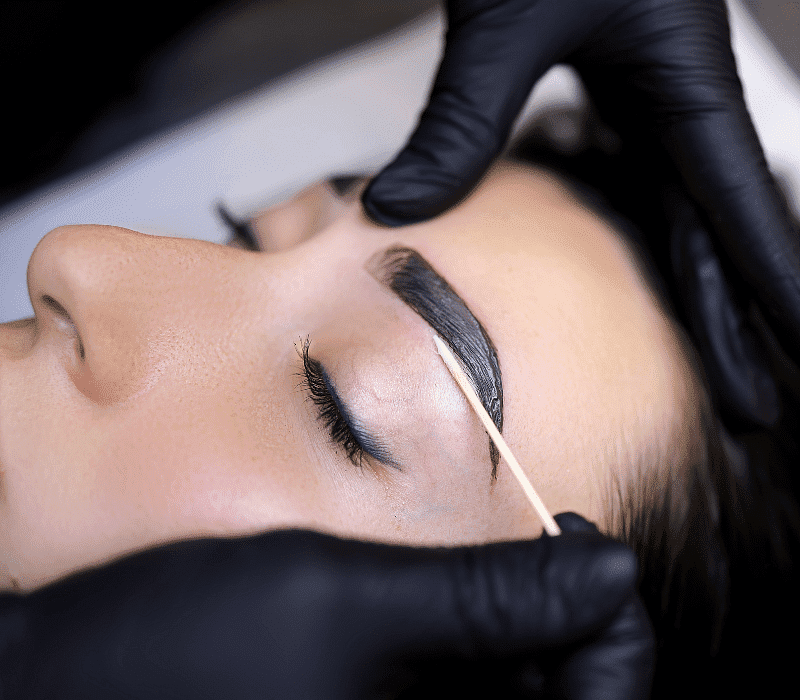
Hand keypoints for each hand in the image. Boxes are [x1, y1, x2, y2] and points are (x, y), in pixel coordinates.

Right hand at [0, 513, 652, 698]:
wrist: (60, 682)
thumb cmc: (185, 651)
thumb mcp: (349, 600)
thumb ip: (487, 596)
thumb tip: (609, 568)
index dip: (618, 633)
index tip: (590, 548)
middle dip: (569, 628)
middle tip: (550, 541)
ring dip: (522, 635)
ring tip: (496, 558)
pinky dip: (473, 653)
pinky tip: (448, 595)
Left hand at [362, 0, 799, 427]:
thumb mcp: (503, 26)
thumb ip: (460, 121)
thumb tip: (397, 210)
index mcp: (680, 89)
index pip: (740, 211)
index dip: (774, 289)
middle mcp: (679, 103)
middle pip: (718, 236)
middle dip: (738, 324)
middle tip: (754, 403)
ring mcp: (653, 100)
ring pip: (687, 218)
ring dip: (702, 294)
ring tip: (719, 362)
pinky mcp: (620, 91)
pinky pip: (645, 183)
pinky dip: (656, 238)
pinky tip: (654, 272)